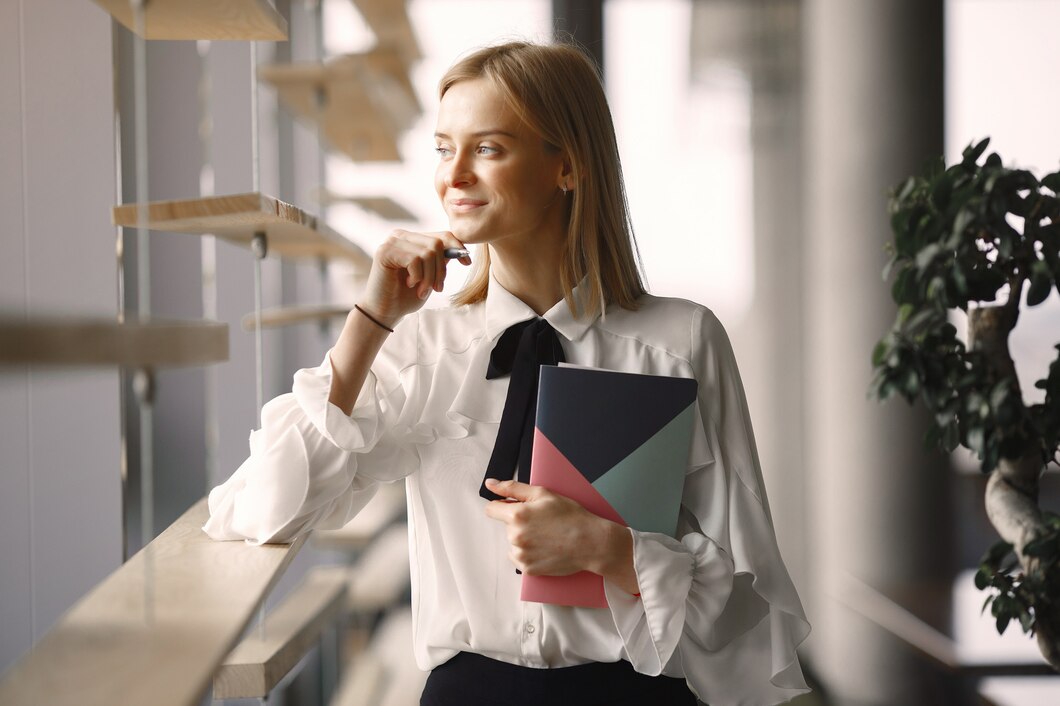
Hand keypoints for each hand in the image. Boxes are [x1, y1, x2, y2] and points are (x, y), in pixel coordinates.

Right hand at [361, 230, 471, 324]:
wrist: (384, 312)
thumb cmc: (406, 296)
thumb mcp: (430, 276)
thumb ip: (440, 260)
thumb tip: (461, 249)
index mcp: (412, 239)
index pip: (441, 235)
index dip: (457, 247)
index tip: (467, 263)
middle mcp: (401, 236)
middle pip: (437, 243)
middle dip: (440, 270)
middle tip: (436, 288)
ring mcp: (392, 242)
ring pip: (428, 253)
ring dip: (429, 277)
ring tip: (421, 290)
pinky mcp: (385, 252)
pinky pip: (416, 259)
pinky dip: (418, 277)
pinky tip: (409, 284)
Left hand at [483, 479, 633, 585]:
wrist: (590, 542)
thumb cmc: (570, 516)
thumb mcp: (543, 494)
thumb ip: (512, 487)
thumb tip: (491, 484)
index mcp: (517, 516)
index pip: (492, 510)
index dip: (502, 506)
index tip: (513, 507)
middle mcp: (515, 537)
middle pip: (506, 526)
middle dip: (519, 522)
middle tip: (542, 522)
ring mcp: (521, 555)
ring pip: (513, 542)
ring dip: (524, 538)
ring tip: (546, 536)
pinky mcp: (527, 569)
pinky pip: (520, 558)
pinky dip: (529, 553)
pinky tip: (545, 547)